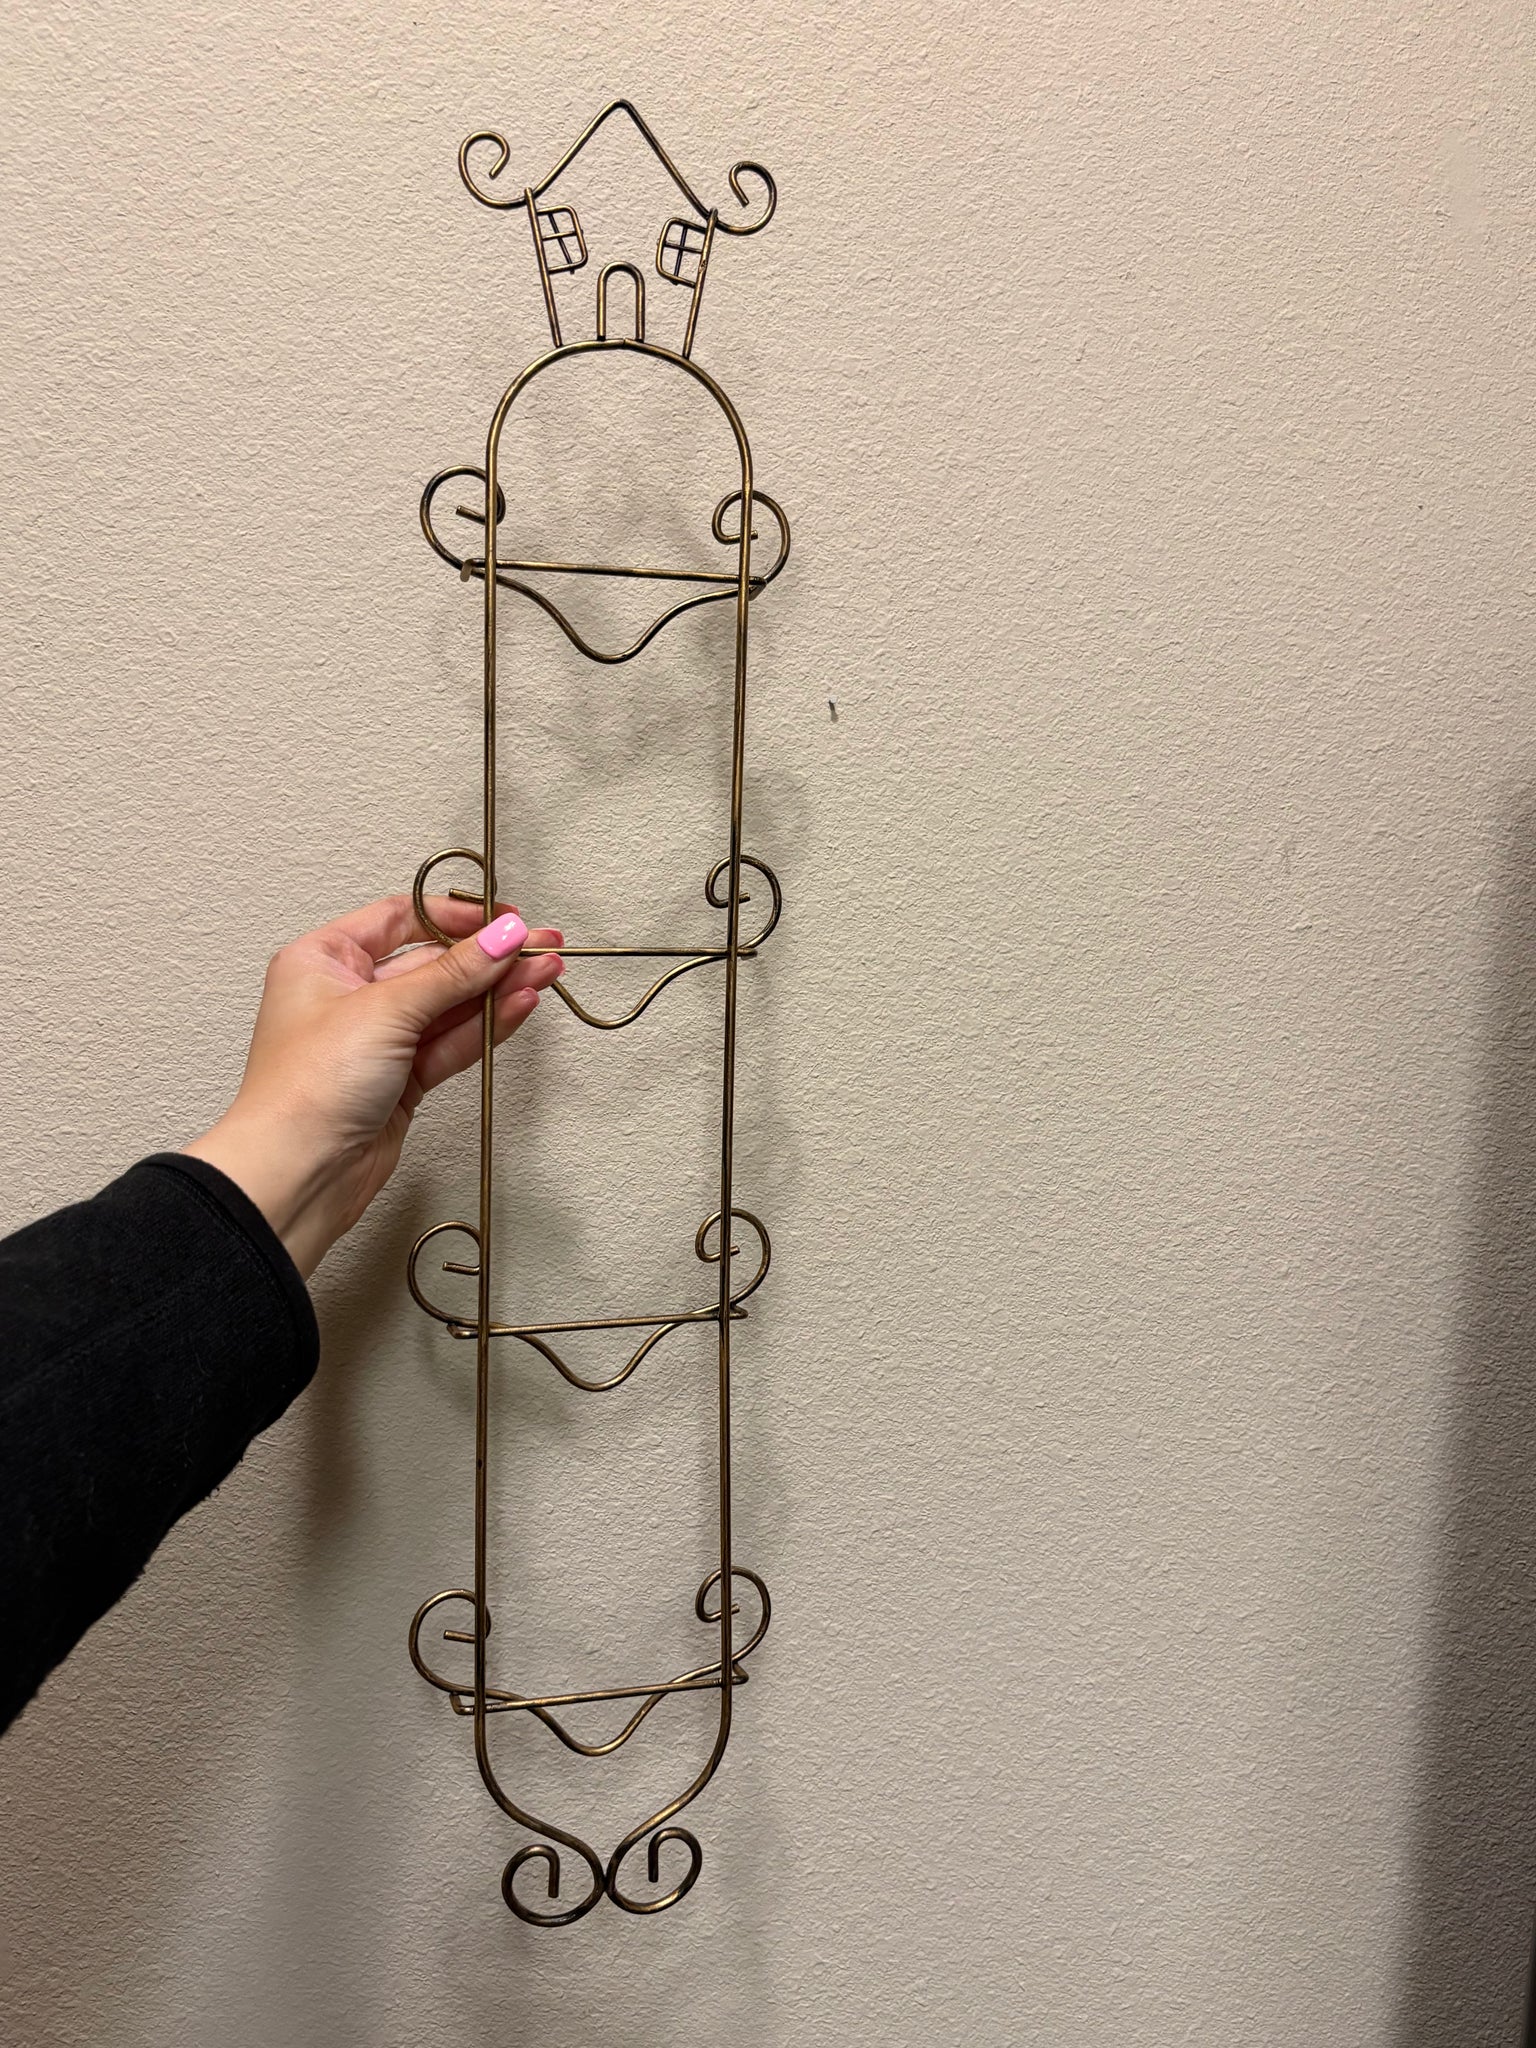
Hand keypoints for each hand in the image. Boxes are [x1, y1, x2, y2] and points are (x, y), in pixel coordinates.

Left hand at [183, 893, 563, 1278]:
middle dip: (487, 956)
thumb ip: (453, 973)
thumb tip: (499, 936)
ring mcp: (377, 1040)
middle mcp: (348, 995)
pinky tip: (518, 1007)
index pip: (401, 918)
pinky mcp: (400, 1080)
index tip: (503, 919)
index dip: (456, 916)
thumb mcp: (385, 1010)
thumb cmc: (305, 1089)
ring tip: (543, 973)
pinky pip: (450, 1043)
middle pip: (432, 963)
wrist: (299, 1172)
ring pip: (448, 1005)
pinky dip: (486, 1026)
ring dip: (496, 990)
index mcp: (323, 959)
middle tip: (536, 946)